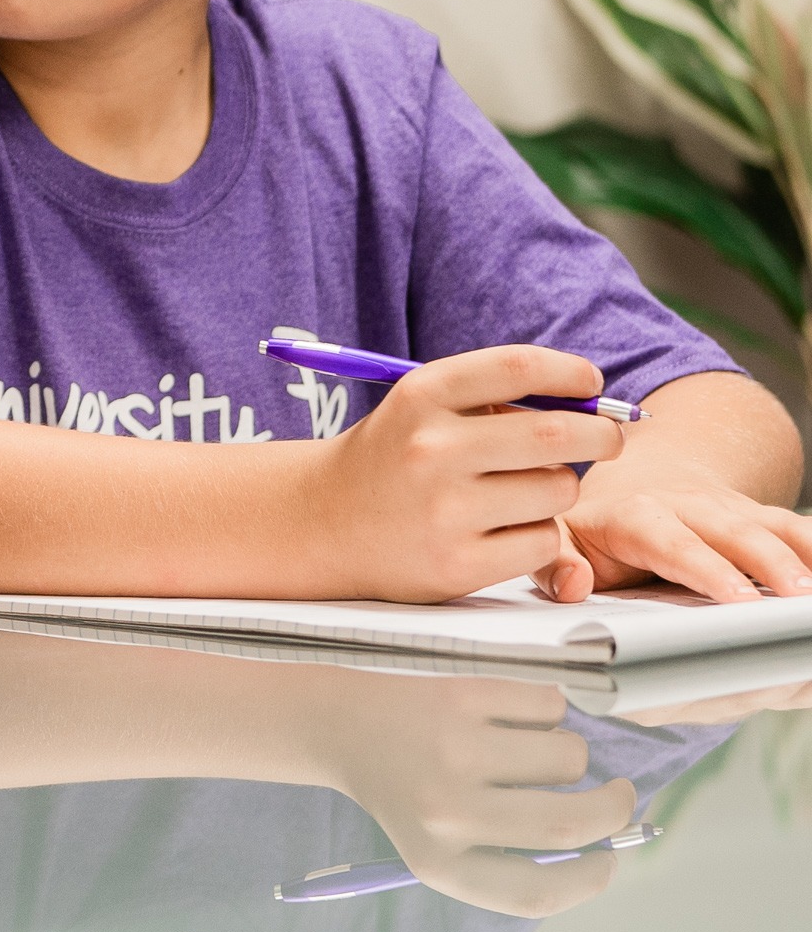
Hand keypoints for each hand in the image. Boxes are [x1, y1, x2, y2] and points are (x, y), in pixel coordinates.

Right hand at [307, 345, 620, 598]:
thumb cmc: (392, 458)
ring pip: (558, 490)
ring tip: (524, 490)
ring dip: (560, 487)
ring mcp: (444, 509)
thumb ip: (492, 400)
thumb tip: (589, 406)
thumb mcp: (421, 409)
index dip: (570, 372)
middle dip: (601, 433)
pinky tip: (506, 529)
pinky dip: (541, 533)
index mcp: (421, 396)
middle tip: (608, 437)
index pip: (518, 368)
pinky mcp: (458, 563)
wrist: (322, 521)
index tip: (591, 383)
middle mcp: (431, 448)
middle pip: (556, 432)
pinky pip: (544, 541)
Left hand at [318, 669, 639, 916]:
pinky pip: (547, 703)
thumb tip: (601, 845)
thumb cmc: (402, 790)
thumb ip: (506, 857)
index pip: (538, 893)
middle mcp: (447, 811)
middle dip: (614, 810)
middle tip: (618, 795)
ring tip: (541, 750)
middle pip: (570, 822)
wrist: (338, 724)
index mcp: (440, 862)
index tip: (609, 860)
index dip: (590, 881)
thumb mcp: (437, 845)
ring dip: (575, 755)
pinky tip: (518, 715)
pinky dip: (550, 710)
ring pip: (568, 756)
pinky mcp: (457, 695)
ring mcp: (453, 748)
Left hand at [537, 480, 811, 604]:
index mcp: (637, 515)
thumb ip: (555, 563)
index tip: (737, 599)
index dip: (706, 568)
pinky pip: (801, 530)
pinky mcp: (764, 519)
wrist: (641, 481)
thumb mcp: (563, 538)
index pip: (671, 540)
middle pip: (736, 531)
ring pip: (778, 527)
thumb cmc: (599, 525)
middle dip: (770, 564)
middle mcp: (691, 507)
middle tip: (800, 600)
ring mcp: (734, 510)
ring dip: (808, 556)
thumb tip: (572, 585)